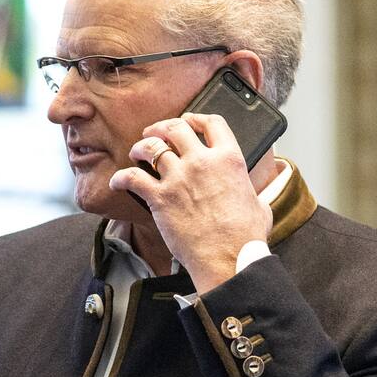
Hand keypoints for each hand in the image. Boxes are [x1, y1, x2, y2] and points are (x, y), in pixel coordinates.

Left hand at [109, 114, 271, 292]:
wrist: (229, 259)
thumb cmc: (245, 237)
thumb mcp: (258, 204)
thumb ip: (251, 191)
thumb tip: (254, 195)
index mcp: (229, 159)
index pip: (212, 123)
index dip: (197, 117)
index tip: (189, 120)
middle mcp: (202, 162)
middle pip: (176, 128)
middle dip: (161, 127)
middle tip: (154, 133)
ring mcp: (179, 178)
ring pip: (151, 147)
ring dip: (141, 146)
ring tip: (137, 152)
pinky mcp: (160, 197)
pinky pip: (132, 178)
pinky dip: (121, 178)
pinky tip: (118, 182)